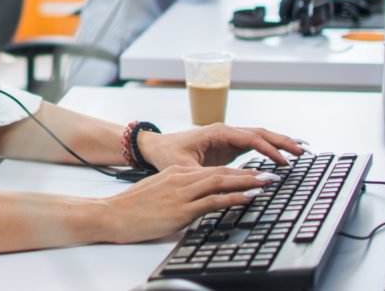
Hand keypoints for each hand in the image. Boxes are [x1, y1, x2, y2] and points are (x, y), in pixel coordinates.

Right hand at [100, 165, 278, 242]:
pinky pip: (213, 201)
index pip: (213, 170)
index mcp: (176, 174)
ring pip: (221, 182)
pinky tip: (248, 197)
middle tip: (271, 173)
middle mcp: (181, 179)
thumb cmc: (133, 208)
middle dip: (249, 173)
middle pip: (221, 172)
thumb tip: (197, 200)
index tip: (256, 173)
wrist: (112, 214)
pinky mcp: (181, 209)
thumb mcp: (159, 193)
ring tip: (267, 182)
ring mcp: (182, 193)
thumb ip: (179, 193)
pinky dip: (233, 198)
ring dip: (247, 182)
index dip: (237, 171)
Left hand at [137, 123, 303, 170]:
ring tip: (299, 151)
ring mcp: (227, 138)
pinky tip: (281, 156)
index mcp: (217, 132)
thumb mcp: (186, 169)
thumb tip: (228, 184)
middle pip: (260, 133)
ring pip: (259, 137)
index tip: (283, 162)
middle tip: (303, 151)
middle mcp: (225, 132)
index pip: (250, 138)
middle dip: (282, 141)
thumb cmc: (168, 155)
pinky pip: (253, 145)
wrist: (155, 148)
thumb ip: (207, 176)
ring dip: (279, 143)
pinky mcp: (227, 147)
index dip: (268, 150)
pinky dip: (268, 149)